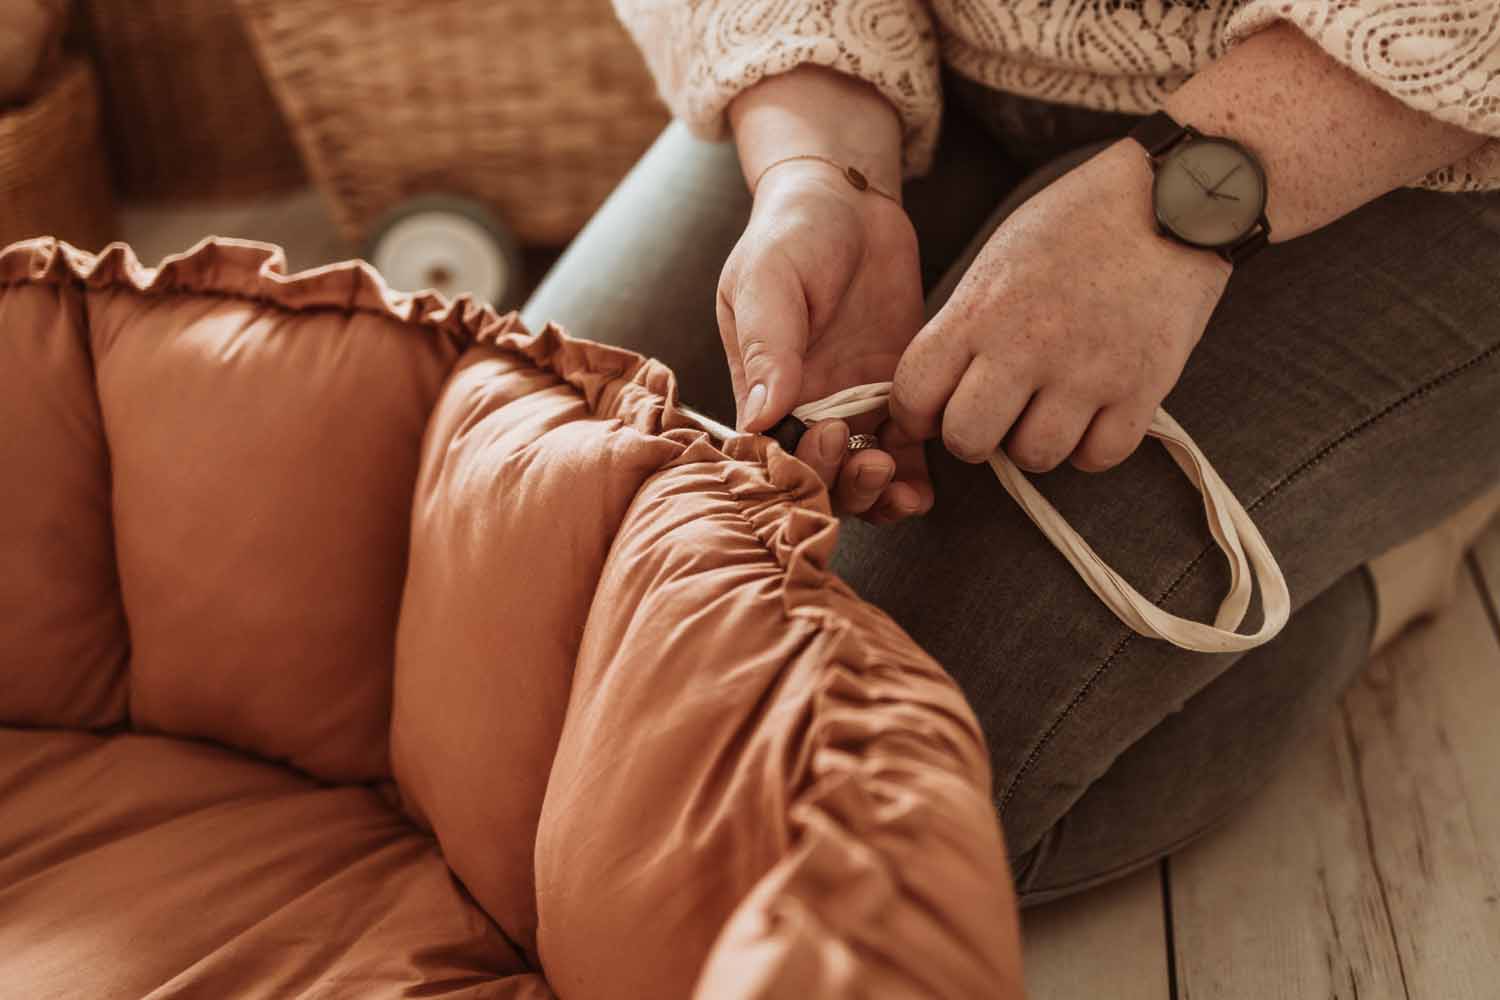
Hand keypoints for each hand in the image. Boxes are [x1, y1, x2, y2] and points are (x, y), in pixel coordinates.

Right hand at [719, 161, 932, 520]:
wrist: (850, 200)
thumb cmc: (793, 233)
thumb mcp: (767, 279)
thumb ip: (768, 346)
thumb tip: (762, 418)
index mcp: (762, 390)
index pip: (768, 454)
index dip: (795, 467)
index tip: (823, 438)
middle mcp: (805, 409)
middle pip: (817, 480)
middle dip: (841, 487)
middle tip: (870, 459)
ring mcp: (854, 409)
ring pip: (859, 480)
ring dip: (876, 497)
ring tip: (896, 481)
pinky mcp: (898, 398)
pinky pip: (904, 458)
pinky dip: (911, 484)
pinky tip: (922, 487)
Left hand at [892, 140, 1231, 473]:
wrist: (1173, 199)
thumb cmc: (1074, 225)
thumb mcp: (997, 261)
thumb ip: (963, 325)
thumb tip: (935, 392)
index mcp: (980, 310)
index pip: (914, 395)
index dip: (914, 414)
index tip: (932, 410)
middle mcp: (1028, 345)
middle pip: (967, 441)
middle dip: (973, 437)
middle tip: (993, 415)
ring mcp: (1088, 370)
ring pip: (1035, 456)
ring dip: (1035, 442)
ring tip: (1049, 408)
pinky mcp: (1144, 387)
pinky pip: (1098, 457)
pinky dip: (1091, 445)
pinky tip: (1093, 413)